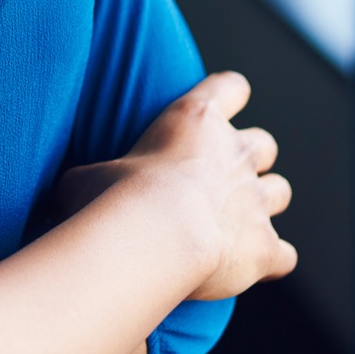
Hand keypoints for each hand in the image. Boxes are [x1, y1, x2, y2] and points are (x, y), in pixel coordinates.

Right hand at [60, 71, 295, 300]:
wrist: (155, 235)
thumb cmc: (113, 196)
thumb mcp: (85, 176)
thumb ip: (91, 179)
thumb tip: (71, 195)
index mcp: (196, 120)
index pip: (230, 87)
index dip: (228, 96)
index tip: (216, 110)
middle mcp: (236, 154)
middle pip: (264, 144)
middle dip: (248, 159)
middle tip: (218, 179)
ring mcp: (256, 201)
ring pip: (280, 191)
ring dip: (262, 204)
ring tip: (235, 221)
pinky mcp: (266, 247)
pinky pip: (284, 254)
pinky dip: (270, 259)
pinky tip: (250, 266)